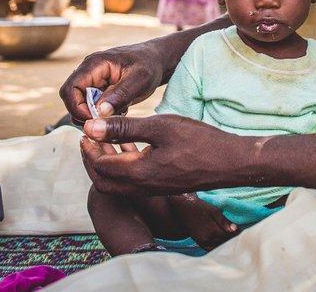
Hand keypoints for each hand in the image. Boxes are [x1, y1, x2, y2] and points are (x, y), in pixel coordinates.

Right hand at [59, 44, 164, 122]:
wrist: (156, 60)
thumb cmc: (149, 65)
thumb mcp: (140, 80)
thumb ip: (120, 95)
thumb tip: (99, 112)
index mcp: (94, 65)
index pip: (70, 89)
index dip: (76, 108)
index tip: (96, 119)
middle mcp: (88, 72)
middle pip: (71, 99)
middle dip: (86, 114)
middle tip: (107, 121)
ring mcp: (92, 81)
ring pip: (81, 106)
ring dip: (95, 115)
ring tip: (117, 114)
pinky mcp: (99, 90)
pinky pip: (92, 107)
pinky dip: (103, 114)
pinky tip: (120, 111)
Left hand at [79, 114, 245, 196]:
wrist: (230, 162)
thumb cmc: (198, 141)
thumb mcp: (160, 126)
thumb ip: (124, 128)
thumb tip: (92, 126)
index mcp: (138, 173)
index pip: (100, 166)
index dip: (89, 148)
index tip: (85, 129)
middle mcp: (142, 187)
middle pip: (103, 182)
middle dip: (91, 160)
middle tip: (88, 139)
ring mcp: (153, 189)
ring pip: (117, 184)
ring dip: (106, 164)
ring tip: (103, 140)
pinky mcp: (162, 186)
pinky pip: (132, 182)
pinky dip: (123, 166)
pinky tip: (128, 147)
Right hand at [168, 193, 238, 249]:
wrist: (183, 208)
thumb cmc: (200, 207)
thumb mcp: (214, 211)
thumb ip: (224, 222)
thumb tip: (235, 230)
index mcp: (213, 231)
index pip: (230, 236)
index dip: (238, 234)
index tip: (244, 232)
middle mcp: (208, 240)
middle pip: (225, 243)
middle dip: (233, 239)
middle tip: (241, 236)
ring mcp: (203, 243)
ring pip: (219, 247)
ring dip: (226, 244)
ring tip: (233, 239)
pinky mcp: (200, 243)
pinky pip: (211, 249)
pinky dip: (218, 247)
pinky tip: (222, 243)